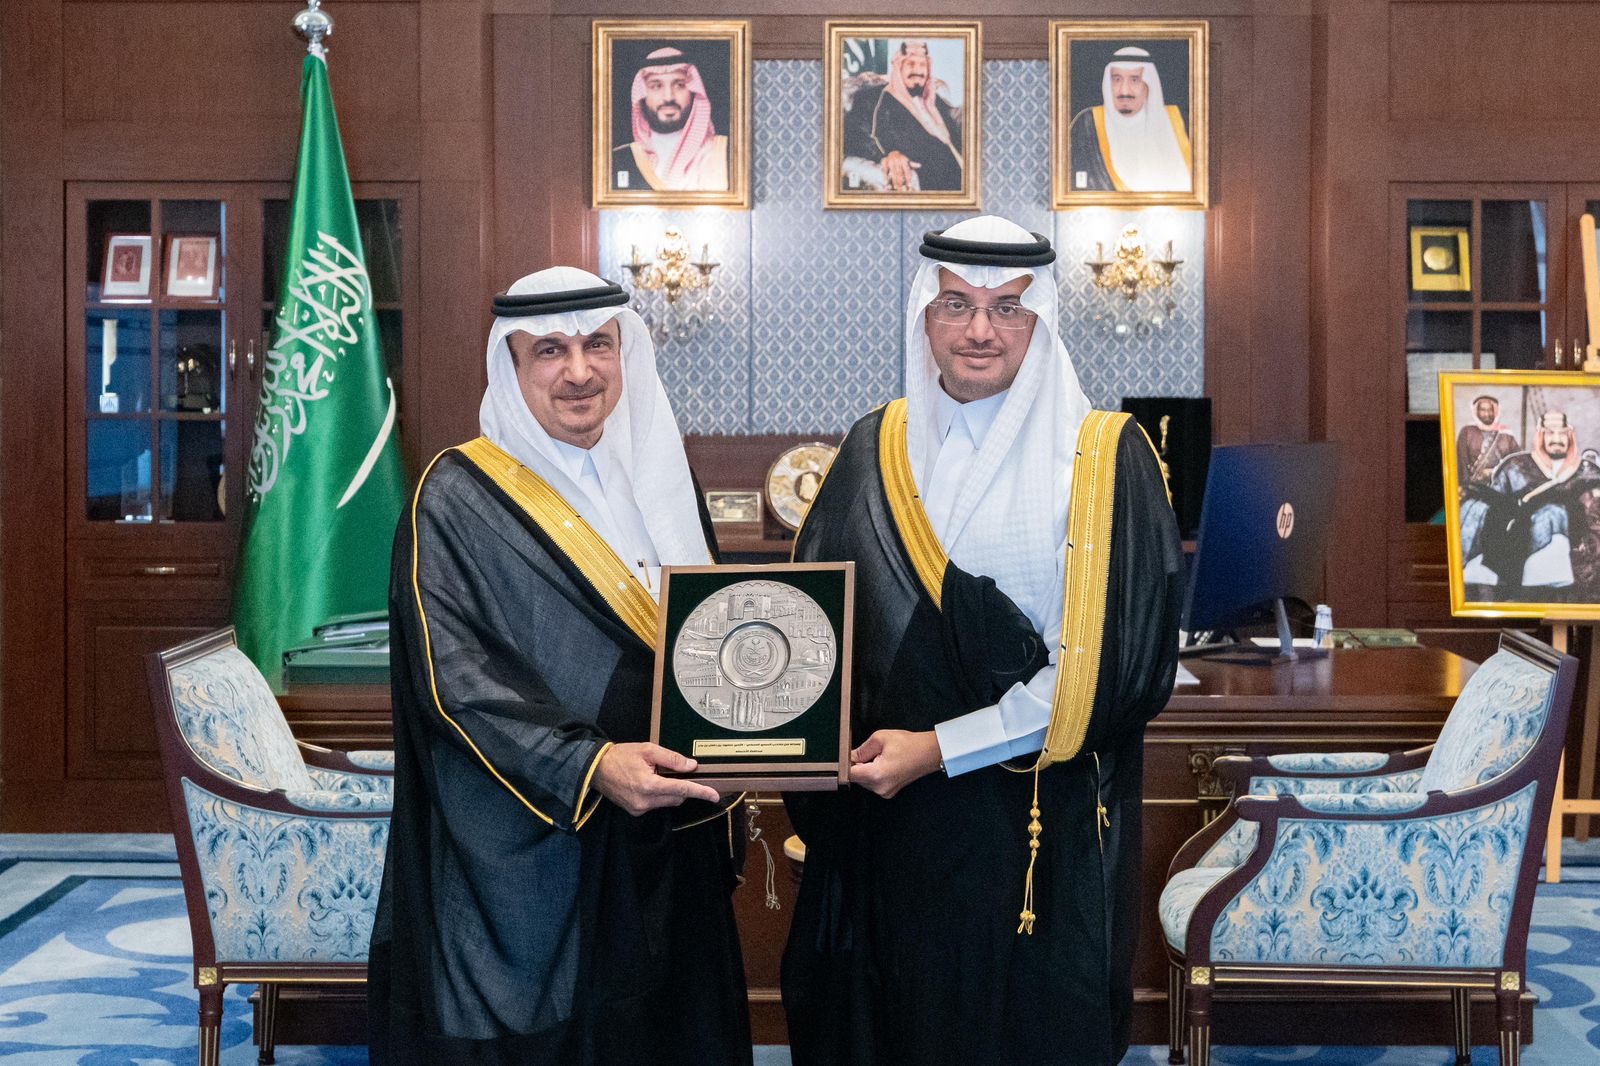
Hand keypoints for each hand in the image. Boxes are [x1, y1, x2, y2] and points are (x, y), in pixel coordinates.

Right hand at [593, 743, 720, 815]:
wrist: (596, 768)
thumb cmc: (621, 756)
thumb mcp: (648, 750)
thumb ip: (671, 758)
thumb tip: (691, 766)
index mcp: (649, 785)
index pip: (682, 789)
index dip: (700, 792)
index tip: (714, 795)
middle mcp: (645, 801)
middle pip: (677, 797)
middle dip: (682, 786)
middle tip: (677, 772)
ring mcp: (639, 809)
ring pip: (668, 802)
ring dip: (670, 790)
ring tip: (656, 775)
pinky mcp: (635, 811)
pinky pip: (656, 804)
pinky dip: (659, 795)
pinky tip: (648, 783)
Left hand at [848, 729, 941, 798]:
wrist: (929, 753)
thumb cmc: (910, 745)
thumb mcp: (880, 738)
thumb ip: (861, 749)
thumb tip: (849, 755)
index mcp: (877, 774)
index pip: (849, 774)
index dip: (846, 764)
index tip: (848, 756)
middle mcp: (880, 787)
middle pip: (856, 777)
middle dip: (859, 764)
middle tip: (872, 752)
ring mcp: (885, 792)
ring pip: (864, 780)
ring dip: (867, 769)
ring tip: (882, 758)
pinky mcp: (888, 792)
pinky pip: (873, 783)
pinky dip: (874, 773)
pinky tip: (885, 764)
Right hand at [881, 151, 918, 190]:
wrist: (892, 153)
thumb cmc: (902, 159)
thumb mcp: (907, 161)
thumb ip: (913, 164)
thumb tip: (919, 165)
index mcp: (904, 160)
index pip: (907, 171)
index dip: (908, 179)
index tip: (909, 186)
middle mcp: (897, 160)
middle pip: (900, 173)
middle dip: (901, 181)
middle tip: (902, 189)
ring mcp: (890, 160)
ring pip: (893, 172)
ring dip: (894, 181)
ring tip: (896, 188)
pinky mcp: (884, 162)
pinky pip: (885, 171)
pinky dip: (885, 177)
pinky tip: (886, 183)